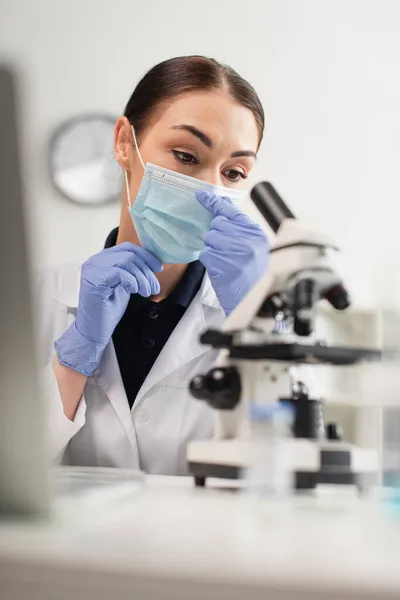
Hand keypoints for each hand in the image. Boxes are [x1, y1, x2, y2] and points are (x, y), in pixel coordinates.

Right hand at [55, 243, 161, 375]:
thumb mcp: (124, 285)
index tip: (159, 268)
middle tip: (154, 288)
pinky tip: (135, 291)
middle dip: (146, 271)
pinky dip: (132, 281)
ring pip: (126, 262)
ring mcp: (92, 270)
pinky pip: (119, 273)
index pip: (127, 247)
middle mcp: (95, 261)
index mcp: (102, 259)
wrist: (94, 330)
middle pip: (129, 255)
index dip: (146, 256)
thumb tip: (152, 262)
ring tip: (147, 292)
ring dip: (142, 278)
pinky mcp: (93, 281)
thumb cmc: (108, 309)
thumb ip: (132, 271)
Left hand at [196, 190, 268, 314]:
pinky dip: (210, 262)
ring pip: (210, 238)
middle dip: (217, 236)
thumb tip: (222, 213)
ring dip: (213, 250)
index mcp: (256, 234)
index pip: (232, 211)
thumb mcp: (255, 250)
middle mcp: (246, 239)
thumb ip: (241, 231)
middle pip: (218, 225)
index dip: (214, 202)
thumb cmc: (254, 278)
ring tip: (226, 263)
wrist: (254, 302)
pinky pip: (206, 254)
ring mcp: (234, 251)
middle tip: (226, 252)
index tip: (201, 195)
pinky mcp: (221, 263)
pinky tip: (221, 270)